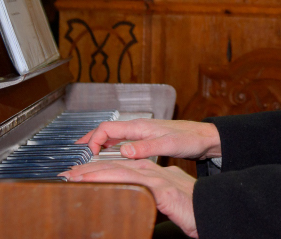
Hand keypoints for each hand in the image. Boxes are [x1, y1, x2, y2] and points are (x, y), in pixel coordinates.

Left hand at [62, 159, 198, 236]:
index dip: (103, 170)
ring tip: (74, 176)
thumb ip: (155, 198)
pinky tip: (99, 182)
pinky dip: (113, 179)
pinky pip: (133, 182)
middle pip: (119, 166)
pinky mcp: (164, 190)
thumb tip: (140, 203)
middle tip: (69, 173)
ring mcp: (160, 179)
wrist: (218, 211)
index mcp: (158, 176)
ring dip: (96, 172)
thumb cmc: (195, 211)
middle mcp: (158, 173)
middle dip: (92, 169)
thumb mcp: (170, 203)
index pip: (125, 169)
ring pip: (122, 171)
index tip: (82, 175)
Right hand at [75, 119, 221, 159]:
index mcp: (139, 126)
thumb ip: (145, 148)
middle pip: (107, 129)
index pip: (107, 128)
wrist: (204, 138)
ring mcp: (142, 132)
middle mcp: (138, 127)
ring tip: (87, 152)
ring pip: (114, 134)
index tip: (88, 155)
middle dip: (90, 138)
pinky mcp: (147, 138)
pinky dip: (110, 144)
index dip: (93, 139)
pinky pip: (122, 139)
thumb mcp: (168, 145)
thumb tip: (123, 151)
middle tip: (76, 150)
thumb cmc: (189, 139)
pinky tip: (110, 153)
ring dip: (99, 141)